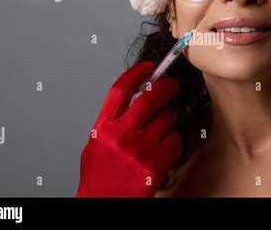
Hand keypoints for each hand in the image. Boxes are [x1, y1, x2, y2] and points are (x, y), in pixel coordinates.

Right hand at [77, 61, 181, 196]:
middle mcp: (119, 135)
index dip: (137, 73)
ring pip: (166, 118)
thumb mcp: (97, 143)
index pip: (121, 90)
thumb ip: (112, 121)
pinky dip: (174, 139)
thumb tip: (133, 99)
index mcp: (103, 128)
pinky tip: (165, 147)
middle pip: (149, 98)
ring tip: (164, 124)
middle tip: (171, 84)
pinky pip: (174, 139)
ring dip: (170, 116)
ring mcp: (138, 149)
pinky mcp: (154, 164)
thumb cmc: (101, 176)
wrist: (104, 204)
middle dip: (165, 86)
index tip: (149, 67)